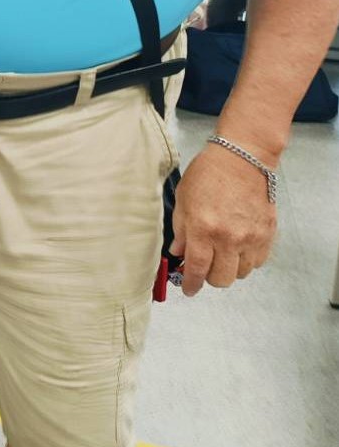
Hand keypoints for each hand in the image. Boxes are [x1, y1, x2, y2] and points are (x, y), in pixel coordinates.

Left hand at [169, 142, 277, 296]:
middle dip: (209, 277)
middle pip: (221, 279)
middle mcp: (229, 238)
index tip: (188, 289)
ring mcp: (251, 238)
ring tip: (221, 251)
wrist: (242, 158)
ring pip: (240, 274)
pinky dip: (246, 260)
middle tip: (204, 265)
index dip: (191, 284)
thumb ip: (180, 229)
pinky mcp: (267, 235)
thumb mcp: (183, 199)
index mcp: (204, 228)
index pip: (197, 269)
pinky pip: (257, 262)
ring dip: (229, 268)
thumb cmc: (209, 173)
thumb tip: (178, 252)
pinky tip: (238, 245)